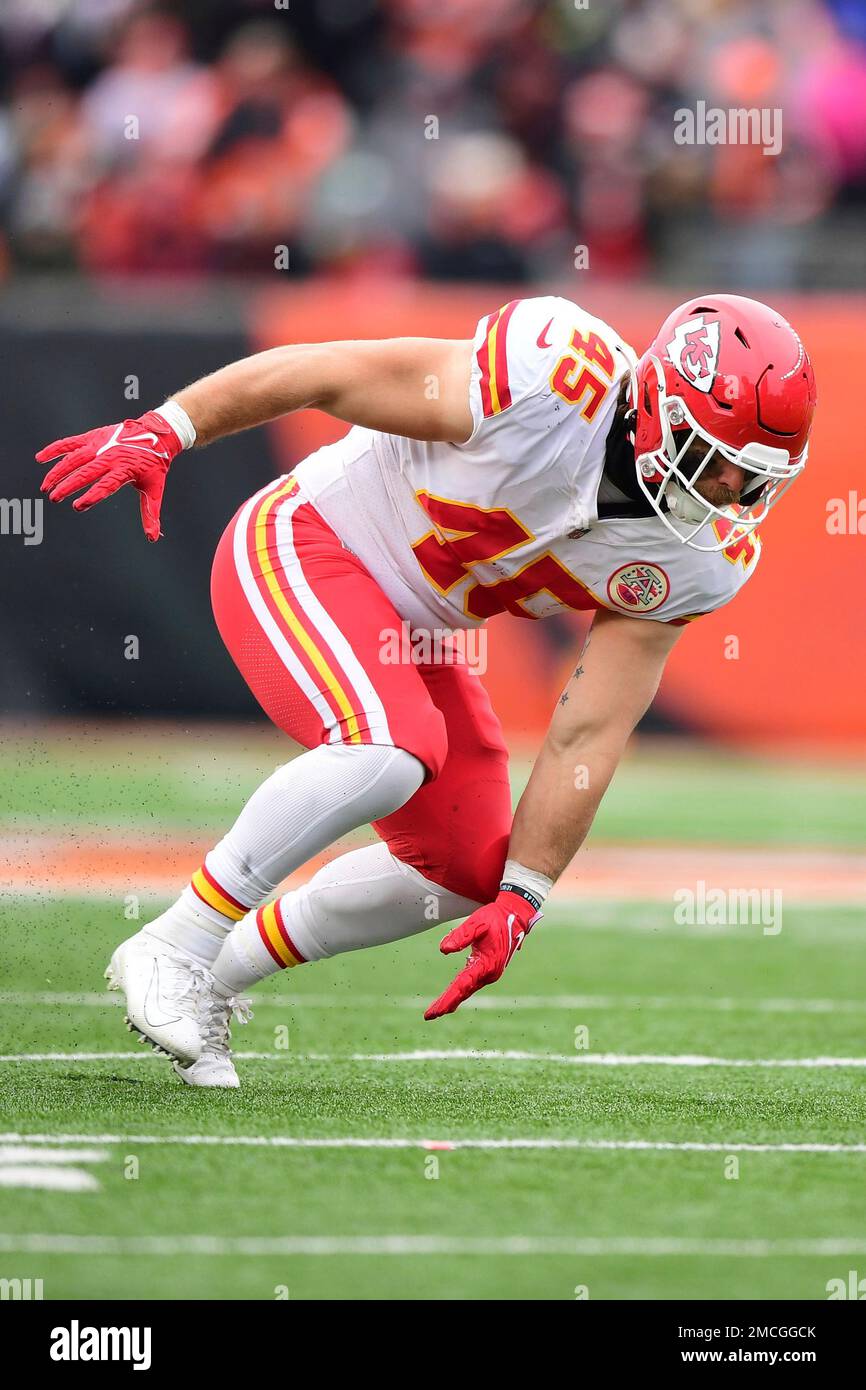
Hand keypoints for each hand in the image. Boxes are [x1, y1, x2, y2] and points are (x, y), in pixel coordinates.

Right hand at [36, 410, 184, 540]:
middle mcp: (110, 456)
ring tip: (46, 487)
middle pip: (85, 472)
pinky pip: (70, 443)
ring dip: (58, 472)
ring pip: (74, 458)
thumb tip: (152, 538)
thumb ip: (150, 514)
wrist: (156, 434)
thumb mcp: (154, 488)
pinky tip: (40, 459)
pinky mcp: (93, 437)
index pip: (105, 485)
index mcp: (124, 470)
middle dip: (68, 485)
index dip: (91, 496)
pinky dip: (54, 450)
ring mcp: (100, 445)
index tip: (77, 506)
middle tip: (54, 498)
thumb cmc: (154, 465)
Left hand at [424, 890, 540, 1019]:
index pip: (462, 985)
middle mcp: (490, 973)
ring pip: (468, 989)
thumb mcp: (477, 923)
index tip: (434, 1011)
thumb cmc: (494, 918)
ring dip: (453, 999)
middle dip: (447, 1003)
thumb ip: (461, 936)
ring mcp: (491, 973)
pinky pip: (472, 983)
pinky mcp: (489, 969)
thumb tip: (443, 950)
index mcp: (487, 964)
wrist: (515, 916)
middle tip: (429, 1016)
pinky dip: (460, 990)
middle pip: (464, 991)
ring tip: (437, 1010)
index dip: (447, 998)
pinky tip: (452, 995)